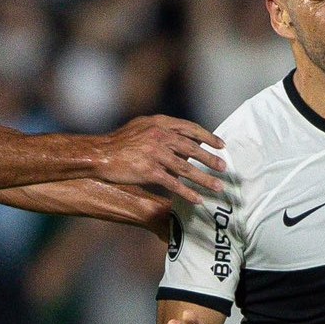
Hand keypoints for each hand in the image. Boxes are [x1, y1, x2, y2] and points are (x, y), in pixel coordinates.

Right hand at [94, 116, 224, 204]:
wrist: (100, 155)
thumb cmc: (120, 143)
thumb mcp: (141, 127)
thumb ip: (161, 130)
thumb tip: (182, 140)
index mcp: (159, 123)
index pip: (190, 128)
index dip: (208, 137)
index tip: (221, 145)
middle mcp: (159, 136)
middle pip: (192, 148)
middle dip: (210, 159)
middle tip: (224, 168)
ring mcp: (155, 154)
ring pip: (186, 168)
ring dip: (204, 179)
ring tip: (218, 187)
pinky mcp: (149, 171)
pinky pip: (173, 184)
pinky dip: (186, 193)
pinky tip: (197, 200)